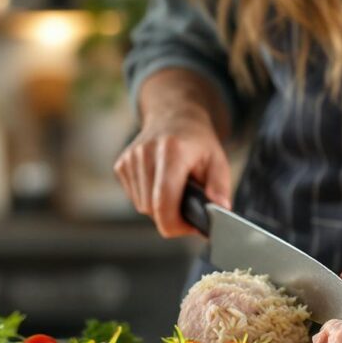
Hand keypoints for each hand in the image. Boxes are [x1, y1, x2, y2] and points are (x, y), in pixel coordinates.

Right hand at [114, 109, 231, 237]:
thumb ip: (220, 185)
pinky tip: (160, 183)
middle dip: (170, 215)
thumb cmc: (198, 143)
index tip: (190, 225)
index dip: (176, 225)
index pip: (163, 204)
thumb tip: (220, 208)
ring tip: (174, 190)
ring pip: (141, 206)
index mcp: (171, 151)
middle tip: (187, 205)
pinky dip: (148, 198)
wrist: (174, 117)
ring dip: (159, 207)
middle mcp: (145, 153)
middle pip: (151, 209)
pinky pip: (134, 197)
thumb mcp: (218, 160)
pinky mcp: (121, 164)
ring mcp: (130, 158)